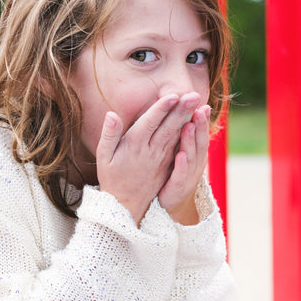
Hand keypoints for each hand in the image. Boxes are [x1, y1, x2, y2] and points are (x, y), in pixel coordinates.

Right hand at [95, 93, 202, 224]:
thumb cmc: (111, 178)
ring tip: (196, 102)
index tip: (173, 95)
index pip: (150, 123)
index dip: (162, 109)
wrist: (125, 206)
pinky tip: (194, 120)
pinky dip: (187, 132)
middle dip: (181, 110)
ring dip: (187, 118)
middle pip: (168, 127)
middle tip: (193, 95)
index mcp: (134, 146)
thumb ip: (109, 135)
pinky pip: (179, 146)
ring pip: (176, 135)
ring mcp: (161, 159)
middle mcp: (151, 151)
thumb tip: (111, 114)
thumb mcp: (103, 157)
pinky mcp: (167, 165)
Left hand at [158, 104, 209, 224]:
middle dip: (199, 125)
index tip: (201, 103)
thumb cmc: (173, 174)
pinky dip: (181, 166)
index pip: (199, 133)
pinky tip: (179, 156)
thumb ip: (182, 135)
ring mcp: (188, 176)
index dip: (201, 119)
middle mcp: (195, 163)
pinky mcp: (177, 188)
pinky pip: (180, 176)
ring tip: (189, 126)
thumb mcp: (179, 153)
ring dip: (190, 141)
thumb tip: (185, 113)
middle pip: (199, 141)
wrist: (168, 204)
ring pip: (191, 156)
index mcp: (195, 152)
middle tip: (198, 109)